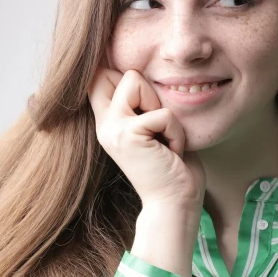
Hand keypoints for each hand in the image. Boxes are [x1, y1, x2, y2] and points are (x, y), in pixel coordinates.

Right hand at [87, 62, 205, 208]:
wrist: (175, 203)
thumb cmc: (174, 166)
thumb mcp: (156, 128)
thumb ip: (145, 105)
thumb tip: (141, 73)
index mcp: (109, 121)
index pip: (101, 75)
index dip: (129, 77)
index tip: (149, 105)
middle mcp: (105, 123)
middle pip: (123, 72)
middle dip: (151, 92)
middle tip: (159, 128)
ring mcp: (112, 128)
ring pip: (136, 81)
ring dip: (164, 112)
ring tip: (164, 139)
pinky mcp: (128, 135)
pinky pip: (163, 113)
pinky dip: (176, 132)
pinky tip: (171, 152)